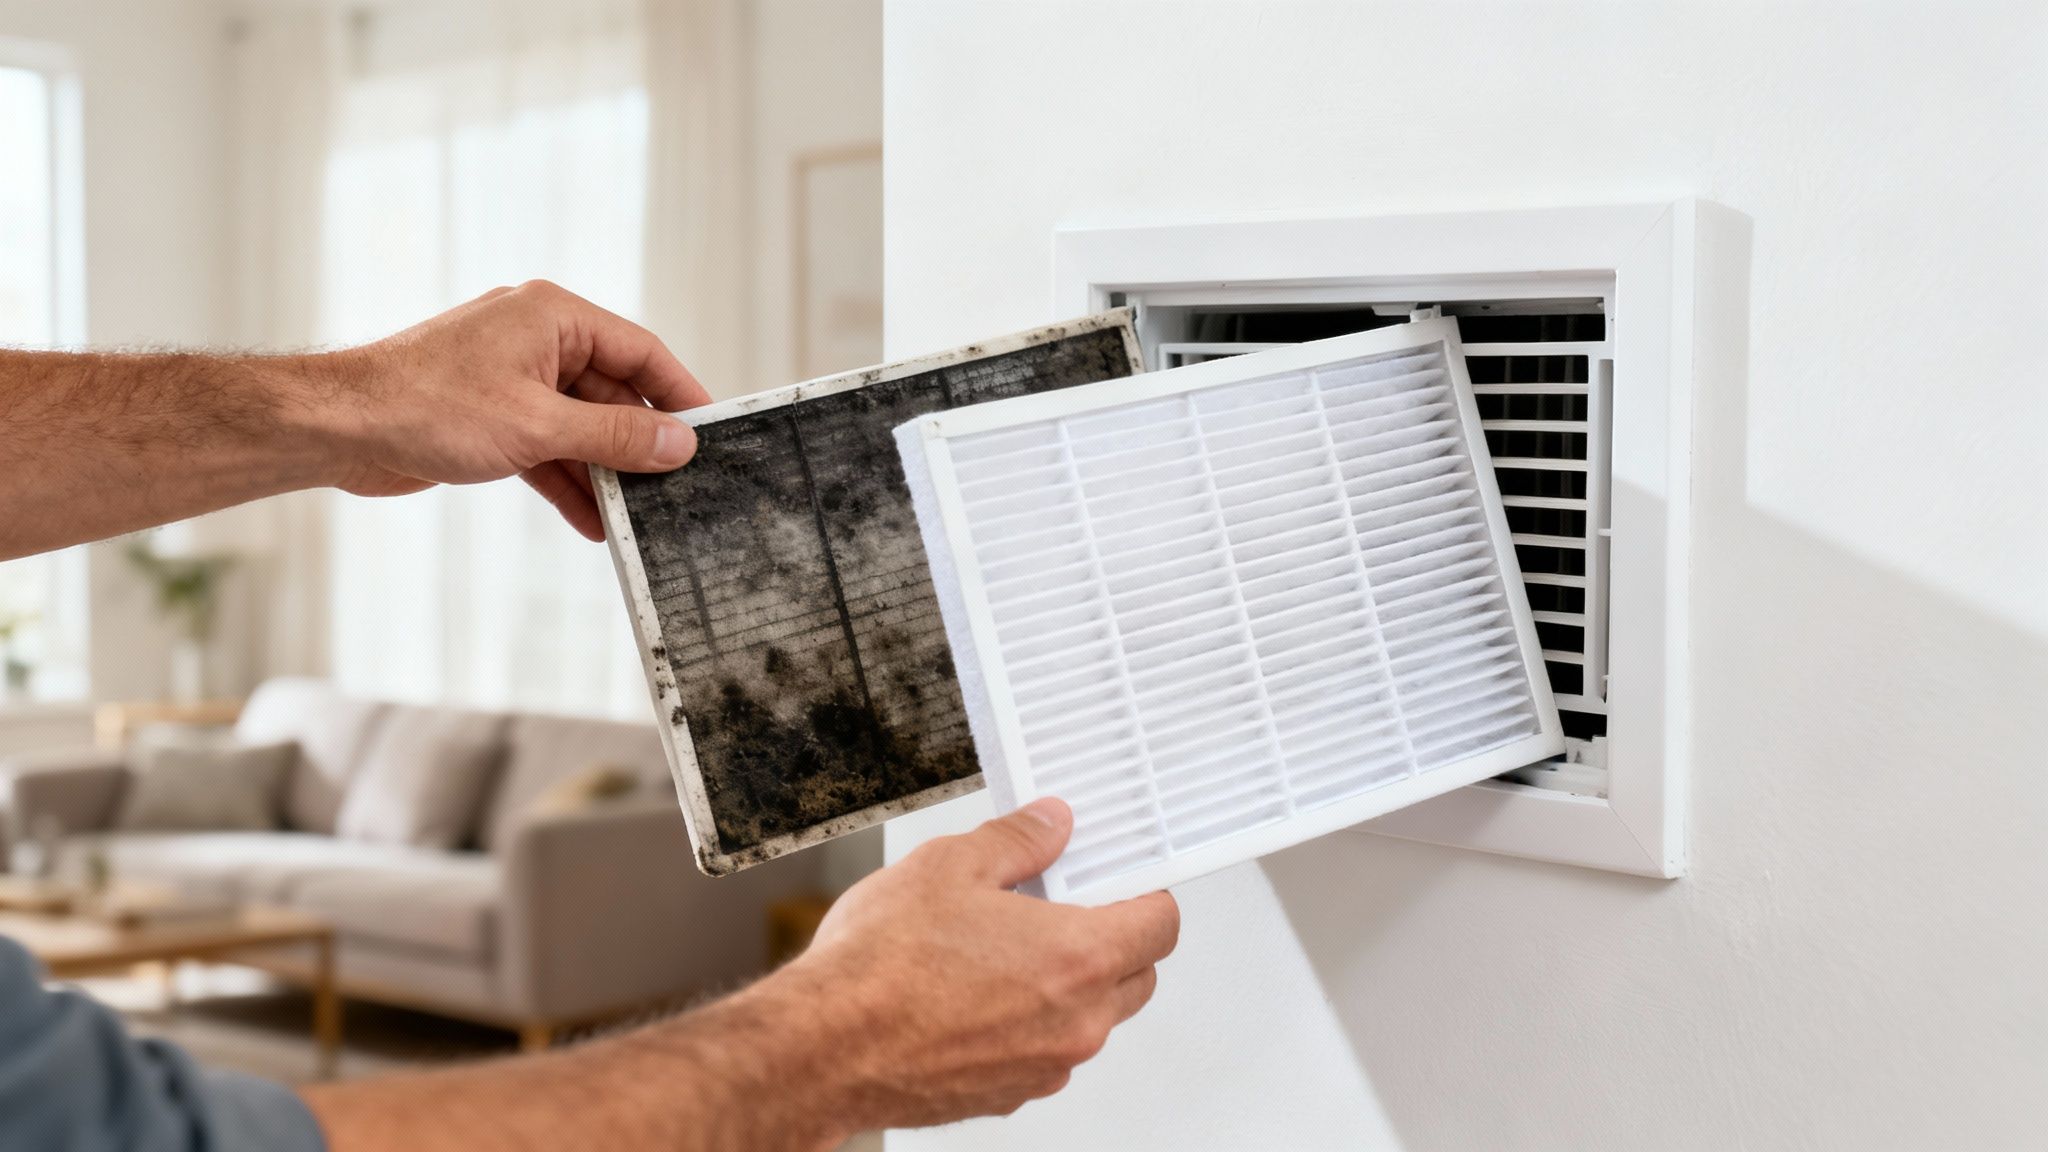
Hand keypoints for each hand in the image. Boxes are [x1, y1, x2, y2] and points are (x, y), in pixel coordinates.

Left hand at [310, 280, 711, 539]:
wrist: (339, 428)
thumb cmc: (425, 405)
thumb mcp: (538, 426)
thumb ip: (614, 437)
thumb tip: (676, 444)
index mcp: (552, 317)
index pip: (640, 351)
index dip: (679, 393)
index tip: (710, 432)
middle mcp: (536, 340)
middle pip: (612, 394)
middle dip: (638, 444)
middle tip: (675, 488)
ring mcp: (512, 379)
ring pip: (580, 427)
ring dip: (603, 472)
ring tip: (634, 517)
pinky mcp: (491, 416)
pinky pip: (547, 447)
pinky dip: (567, 480)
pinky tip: (590, 521)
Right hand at [788, 798, 1180, 1130]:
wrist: (821, 1048)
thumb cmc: (880, 968)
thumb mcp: (950, 866)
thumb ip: (1018, 841)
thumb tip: (1051, 825)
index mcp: (1079, 959)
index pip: (1160, 924)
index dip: (1145, 893)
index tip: (1119, 879)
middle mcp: (1076, 1024)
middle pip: (1137, 977)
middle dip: (1112, 939)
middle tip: (1058, 907)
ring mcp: (1044, 1067)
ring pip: (1090, 1019)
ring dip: (1068, 986)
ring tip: (1002, 950)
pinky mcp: (1008, 1096)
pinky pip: (1043, 1052)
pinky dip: (1028, 1024)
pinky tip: (974, 994)